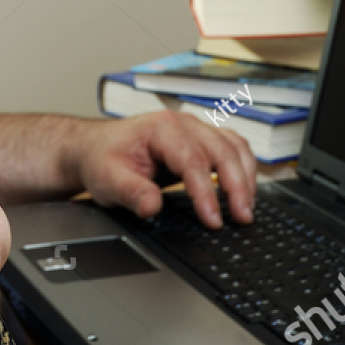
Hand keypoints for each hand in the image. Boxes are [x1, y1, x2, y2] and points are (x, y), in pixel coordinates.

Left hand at [71, 113, 256, 228]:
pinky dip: (244, 169)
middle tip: (242, 217)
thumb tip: (152, 206)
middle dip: (237, 186)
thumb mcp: (107, 180)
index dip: (206, 193)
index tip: (213, 220)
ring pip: (234, 148)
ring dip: (246, 178)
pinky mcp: (203, 140)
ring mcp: (196, 130)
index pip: (193, 161)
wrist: (98, 147)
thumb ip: (130, 192)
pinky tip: (245, 192)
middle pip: (223, 151)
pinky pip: (233, 149)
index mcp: (162, 129)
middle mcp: (184, 124)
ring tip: (246, 210)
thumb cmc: (103, 159)